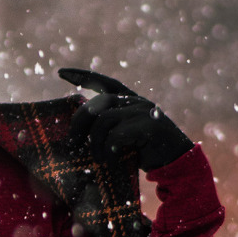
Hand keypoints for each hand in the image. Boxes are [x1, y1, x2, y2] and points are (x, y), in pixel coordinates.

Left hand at [59, 67, 192, 168]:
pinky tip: (112, 161)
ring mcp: (143, 111)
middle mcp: (136, 101)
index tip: (60, 73)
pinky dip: (109, 151)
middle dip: (79, 124)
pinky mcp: (148, 126)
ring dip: (95, 144)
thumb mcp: (125, 136)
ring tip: (98, 159)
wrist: (177, 163)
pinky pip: (116, 136)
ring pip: (103, 121)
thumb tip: (79, 135)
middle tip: (72, 143)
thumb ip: (109, 127)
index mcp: (130, 100)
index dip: (82, 76)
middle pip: (97, 105)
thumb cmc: (146, 153)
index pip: (104, 82)